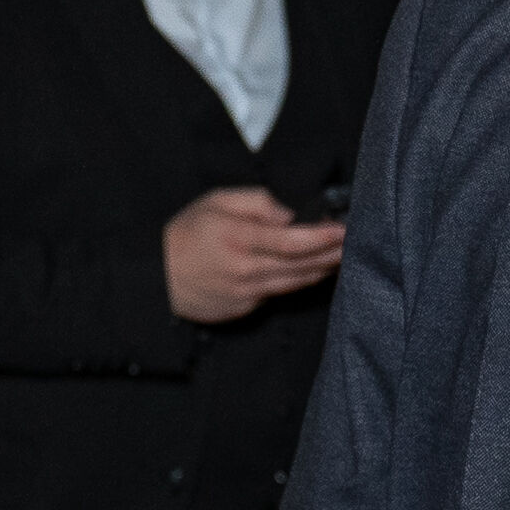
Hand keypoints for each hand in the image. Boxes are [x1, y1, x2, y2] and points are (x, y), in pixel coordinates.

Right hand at [166, 186, 343, 324]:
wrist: (156, 277)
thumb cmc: (185, 234)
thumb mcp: (215, 202)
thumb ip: (256, 203)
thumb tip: (289, 216)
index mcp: (238, 239)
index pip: (292, 241)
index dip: (322, 237)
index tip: (343, 229)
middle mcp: (246, 270)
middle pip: (301, 265)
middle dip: (332, 254)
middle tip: (354, 243)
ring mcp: (246, 294)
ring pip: (294, 283)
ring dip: (321, 271)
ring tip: (342, 258)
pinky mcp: (244, 308)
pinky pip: (278, 294)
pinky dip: (297, 282)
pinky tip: (311, 272)